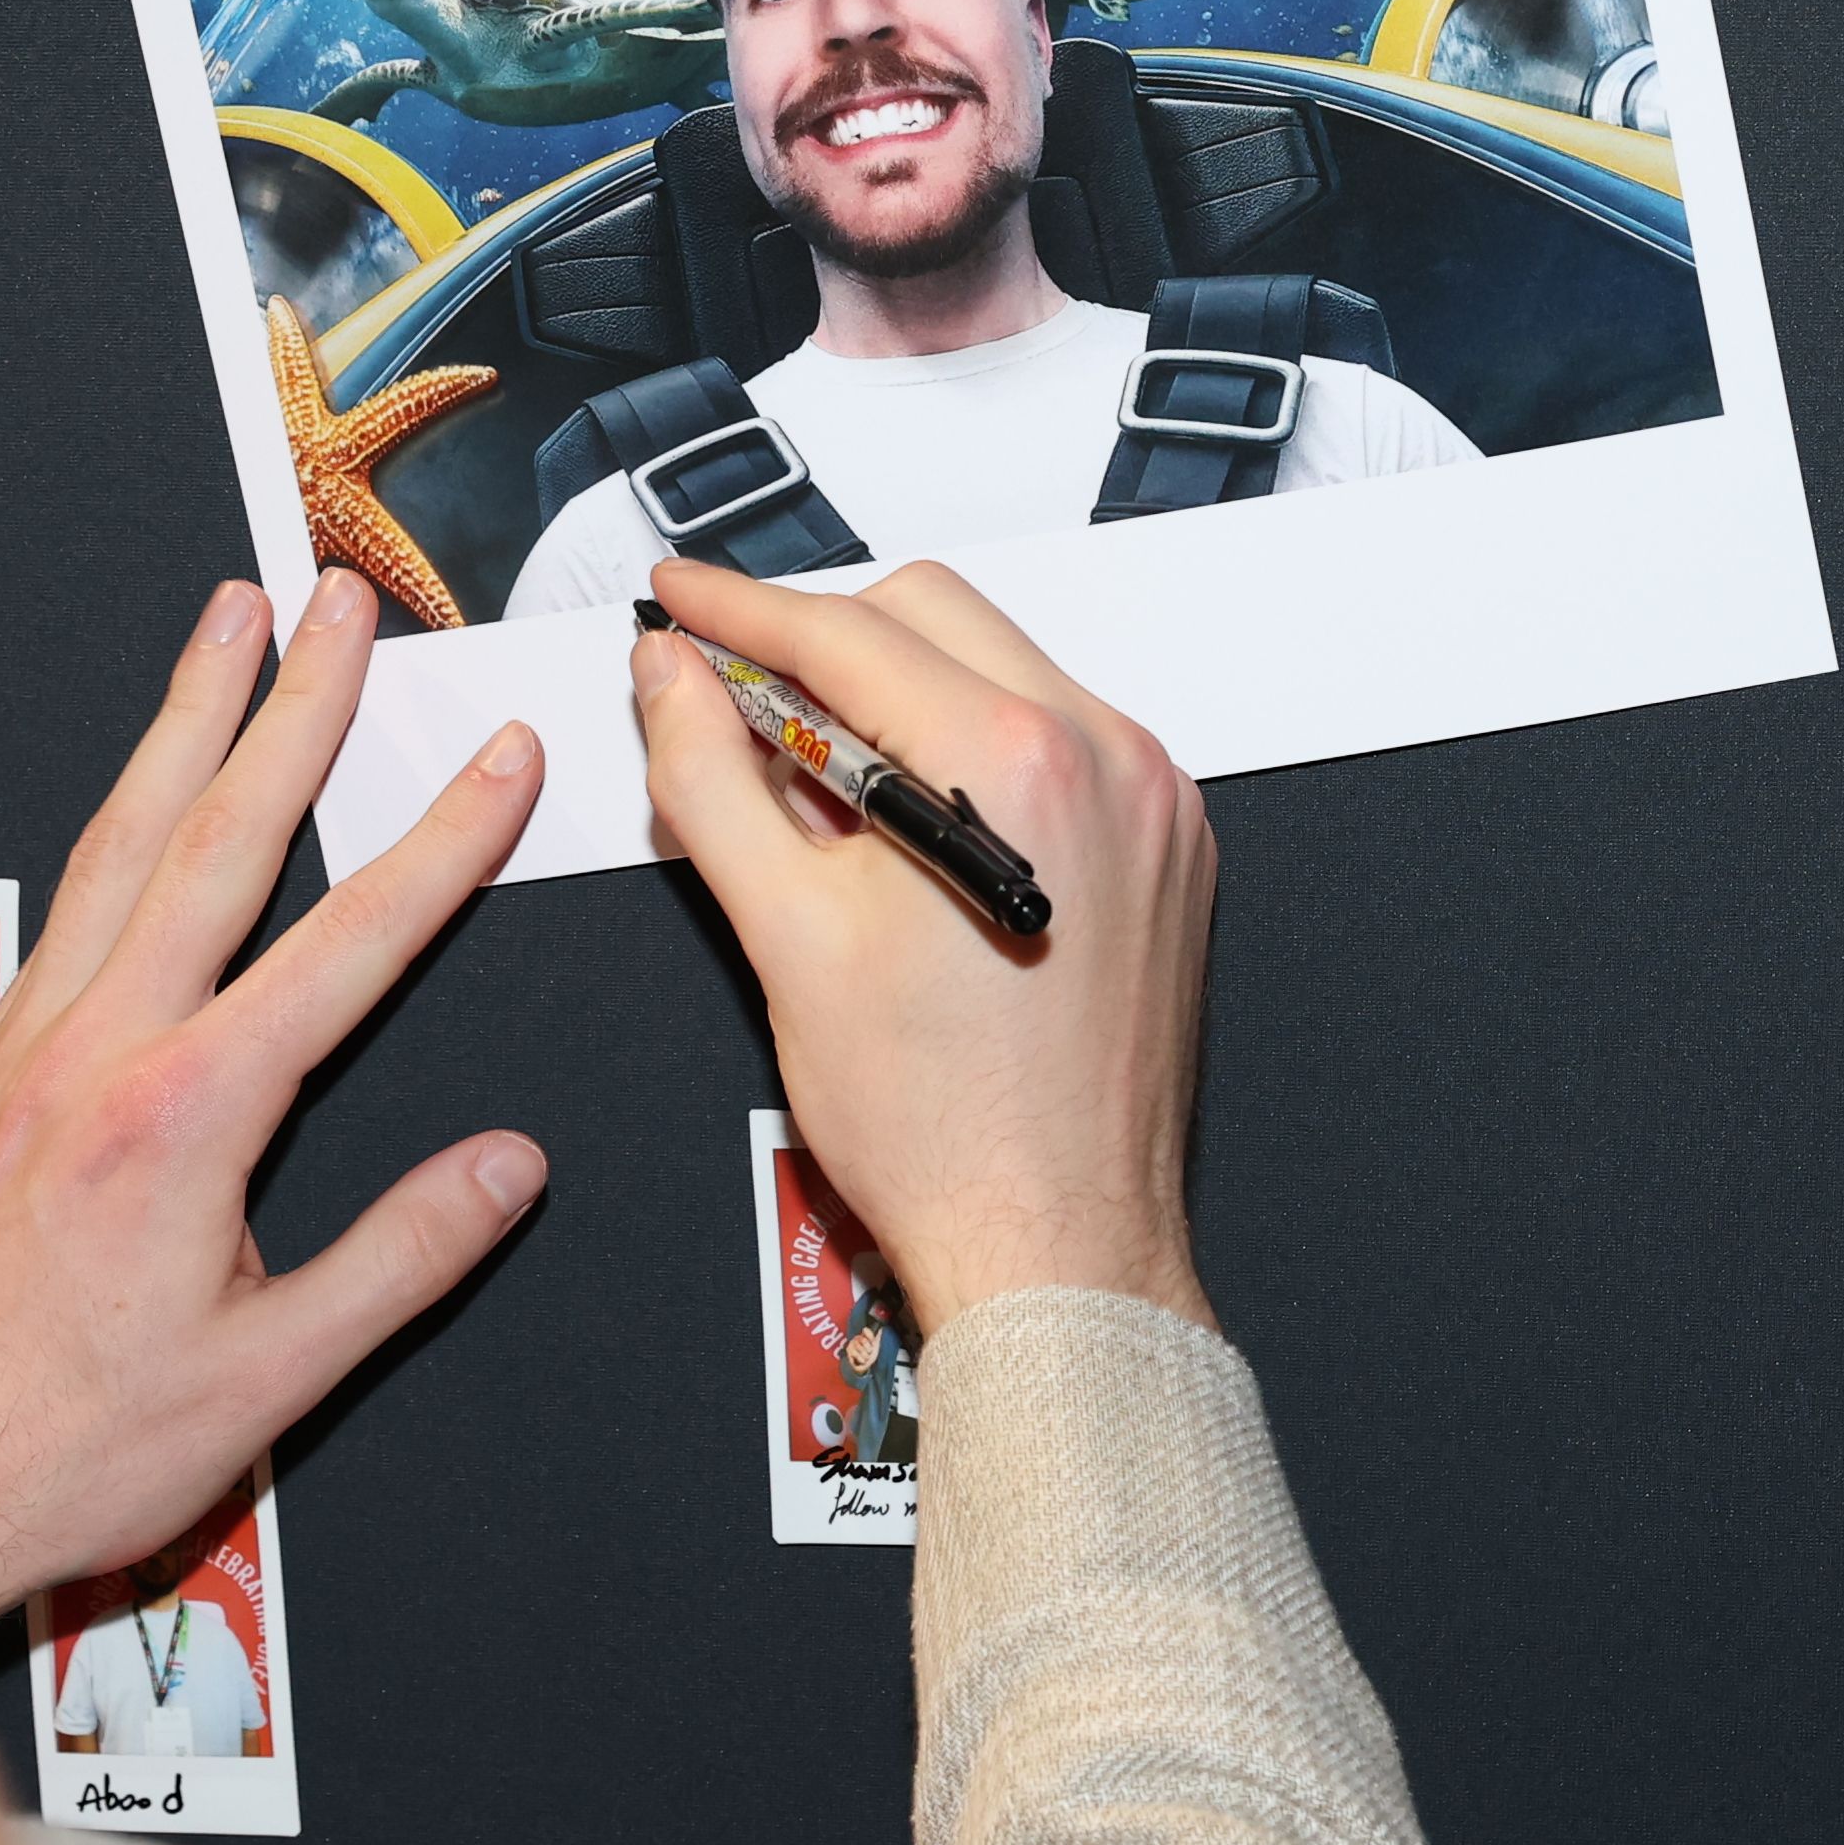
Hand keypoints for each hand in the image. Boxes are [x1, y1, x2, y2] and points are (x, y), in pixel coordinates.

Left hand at [0, 572, 545, 1651]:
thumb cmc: (63, 1450)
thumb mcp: (270, 1378)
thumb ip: (401, 1259)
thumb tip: (510, 1167)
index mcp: (182, 1115)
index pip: (348, 945)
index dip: (440, 843)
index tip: (503, 757)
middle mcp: (95, 1049)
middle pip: (216, 833)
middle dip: (290, 704)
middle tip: (338, 600)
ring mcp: (24, 1045)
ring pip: (120, 840)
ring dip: (183, 720)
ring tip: (225, 623)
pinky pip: (63, 903)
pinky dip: (115, 818)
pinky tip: (134, 789)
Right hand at [630, 559, 1212, 1326]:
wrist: (1057, 1244)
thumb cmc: (939, 1128)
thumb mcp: (783, 935)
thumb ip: (711, 778)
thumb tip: (671, 680)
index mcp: (1017, 763)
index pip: (849, 632)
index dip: (741, 610)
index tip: (681, 600)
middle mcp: (1109, 758)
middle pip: (934, 616)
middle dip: (822, 639)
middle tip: (731, 697)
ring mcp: (1155, 803)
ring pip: (1001, 668)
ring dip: (899, 695)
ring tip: (815, 784)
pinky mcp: (1172, 849)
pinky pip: (1058, 740)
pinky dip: (972, 749)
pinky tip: (907, 825)